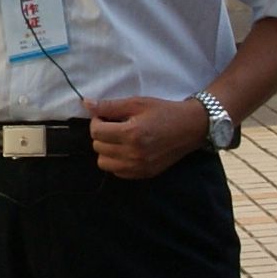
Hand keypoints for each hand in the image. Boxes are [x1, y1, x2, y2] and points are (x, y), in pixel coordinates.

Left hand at [86, 94, 206, 178]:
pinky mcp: (144, 174)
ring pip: (104, 163)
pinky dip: (116, 161)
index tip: (104, 117)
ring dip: (106, 150)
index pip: (97, 132)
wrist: (190, 128)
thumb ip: (110, 106)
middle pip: (98, 147)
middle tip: (113, 125)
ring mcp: (139, 167)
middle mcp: (134, 154)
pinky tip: (126, 150)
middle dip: (101, 135)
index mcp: (132, 134)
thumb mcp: (137, 103)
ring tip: (118, 139)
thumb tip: (86, 104)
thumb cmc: (164, 112)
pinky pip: (117, 172)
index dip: (96, 121)